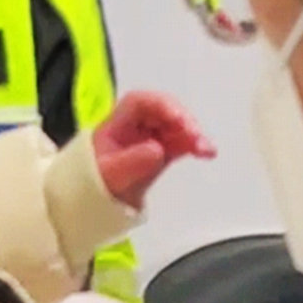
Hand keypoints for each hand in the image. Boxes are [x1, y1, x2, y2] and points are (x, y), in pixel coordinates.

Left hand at [91, 92, 216, 210]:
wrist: (95, 200)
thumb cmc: (93, 181)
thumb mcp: (109, 173)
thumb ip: (132, 162)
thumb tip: (157, 149)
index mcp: (117, 123)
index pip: (139, 102)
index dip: (160, 104)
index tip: (175, 117)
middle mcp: (137, 125)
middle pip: (163, 111)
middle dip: (181, 119)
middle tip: (192, 134)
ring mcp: (152, 137)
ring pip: (177, 126)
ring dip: (193, 133)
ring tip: (203, 148)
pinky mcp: (164, 150)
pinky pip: (183, 142)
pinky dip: (196, 145)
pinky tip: (208, 152)